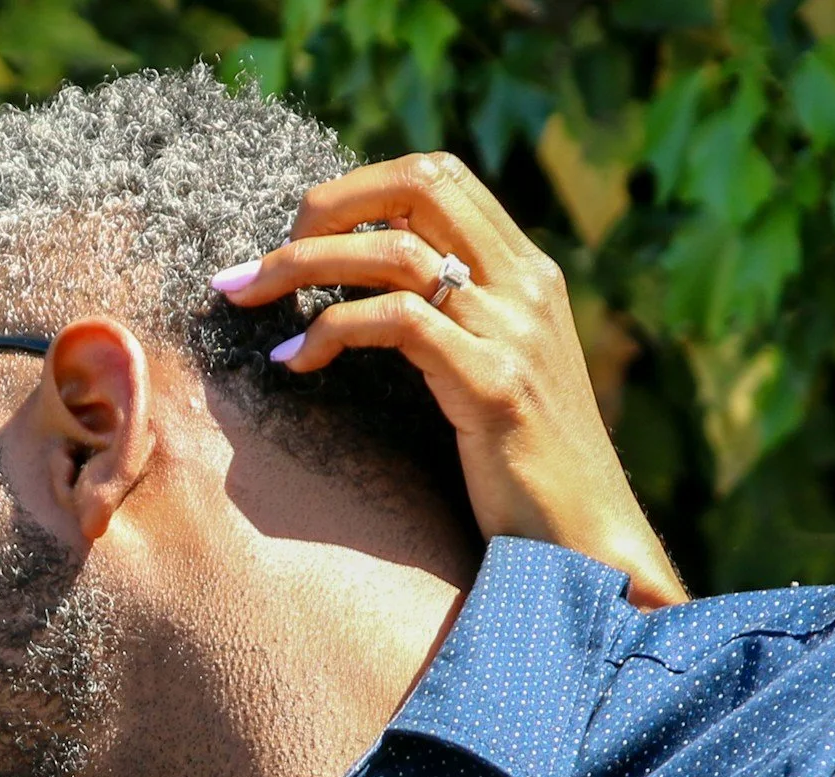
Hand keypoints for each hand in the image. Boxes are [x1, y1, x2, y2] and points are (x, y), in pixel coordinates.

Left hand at [212, 152, 685, 608]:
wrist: (585, 543)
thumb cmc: (524, 471)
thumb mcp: (495, 375)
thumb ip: (455, 324)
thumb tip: (370, 300)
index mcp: (528, 273)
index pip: (437, 176)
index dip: (358, 189)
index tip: (301, 236)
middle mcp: (526, 285)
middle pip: (417, 184)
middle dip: (324, 208)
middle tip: (263, 263)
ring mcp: (514, 332)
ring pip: (394, 251)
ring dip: (302, 265)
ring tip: (249, 298)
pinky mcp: (493, 386)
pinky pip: (397, 323)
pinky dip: (330, 331)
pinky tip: (295, 363)